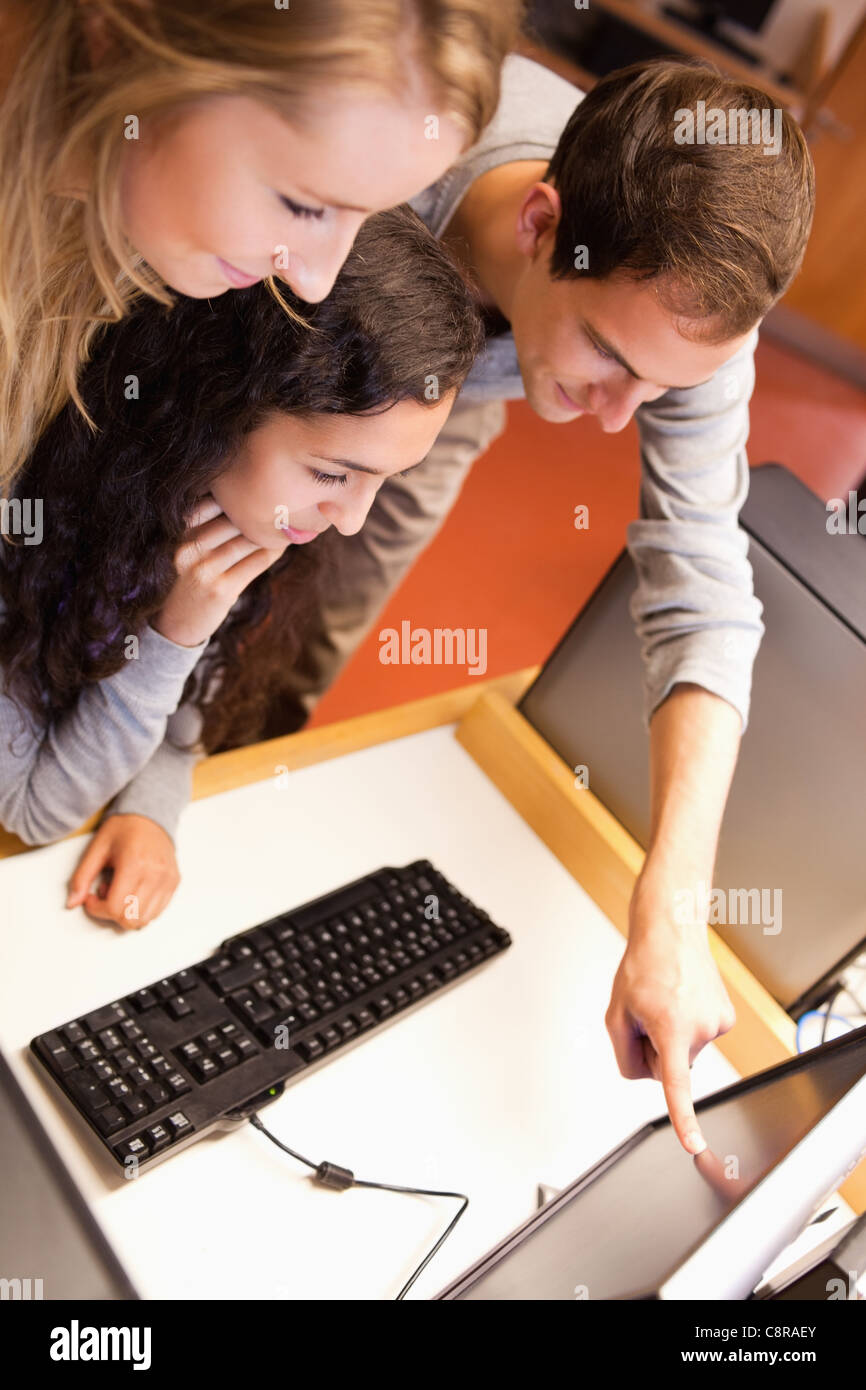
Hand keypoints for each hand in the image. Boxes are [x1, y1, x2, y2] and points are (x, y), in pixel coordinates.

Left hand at [66, 814, 179, 928]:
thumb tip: (72, 903)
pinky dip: (141, 909)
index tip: (91, 897)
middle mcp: (155, 874)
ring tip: (121, 891)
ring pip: (144, 919)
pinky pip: (157, 912)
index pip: (115, 908)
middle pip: (130, 918)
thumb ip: (82, 877)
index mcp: (135, 864)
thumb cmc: (124, 829)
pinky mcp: (174, 882)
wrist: (150, 816)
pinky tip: (134, 892)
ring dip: (128, 912)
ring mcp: (168, 879)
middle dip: (111, 912)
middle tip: (106, 892)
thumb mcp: (96, 848)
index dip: (97, 909)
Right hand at [150, 494, 287, 647]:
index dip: (239, 494)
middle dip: (258, 510)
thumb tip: (247, 497)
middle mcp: (187, 547)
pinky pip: (257, 561)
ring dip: (271, 530)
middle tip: (282, 501)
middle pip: (233, 517)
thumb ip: (206, 525)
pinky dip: (274, 550)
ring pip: (248, 538)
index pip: (211, 499)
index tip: (260, 488)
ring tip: (287, 521)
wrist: (174, 624)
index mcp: (176, 531)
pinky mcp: (222, 589)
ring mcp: (204, 569)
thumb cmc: (184, 577)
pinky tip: (282, 544)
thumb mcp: (184, 547)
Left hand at [605, 865, 735, 1154]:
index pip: (676, 1085)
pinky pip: (697, 1037)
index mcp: (671, 1029)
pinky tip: (681, 998)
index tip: (695, 1146)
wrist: (672, 930)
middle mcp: (701, 1029)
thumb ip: (624, 1055)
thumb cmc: (642, 967)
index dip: (684, 1119)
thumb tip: (648, 1077)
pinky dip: (686, 1024)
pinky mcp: (726, 1018)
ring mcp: (718, 1024)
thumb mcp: (615, 1014)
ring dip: (670, 1033)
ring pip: (685, 1052)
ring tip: (665, 998)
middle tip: (647, 1012)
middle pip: (669, 1067)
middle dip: (654, 1049)